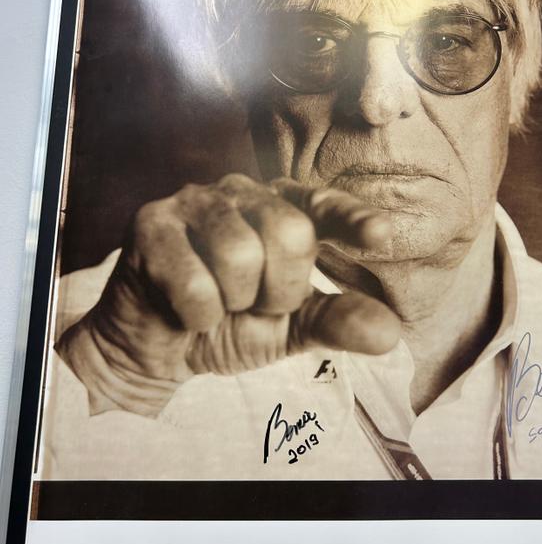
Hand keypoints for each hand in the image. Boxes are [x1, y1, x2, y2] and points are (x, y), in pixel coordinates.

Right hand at [56, 174, 400, 416]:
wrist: (157, 351)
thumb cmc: (229, 325)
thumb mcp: (290, 328)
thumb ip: (337, 322)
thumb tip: (390, 332)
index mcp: (279, 208)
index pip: (324, 205)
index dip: (353, 218)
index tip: (381, 236)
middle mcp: (240, 192)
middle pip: (290, 233)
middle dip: (280, 289)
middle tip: (254, 304)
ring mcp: (193, 201)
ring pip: (240, 255)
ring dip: (234, 303)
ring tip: (219, 305)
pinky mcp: (150, 223)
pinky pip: (193, 281)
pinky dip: (196, 315)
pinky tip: (184, 310)